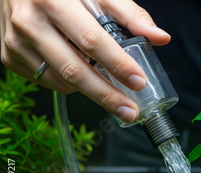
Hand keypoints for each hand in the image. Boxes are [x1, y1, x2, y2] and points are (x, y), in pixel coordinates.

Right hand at [0, 0, 169, 121]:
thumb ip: (129, 14)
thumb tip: (161, 37)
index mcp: (53, 1)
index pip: (92, 41)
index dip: (117, 64)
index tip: (139, 82)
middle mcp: (29, 22)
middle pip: (74, 70)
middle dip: (107, 95)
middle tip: (130, 111)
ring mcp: (15, 42)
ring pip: (60, 81)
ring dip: (90, 90)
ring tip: (111, 90)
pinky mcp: (9, 56)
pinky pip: (47, 80)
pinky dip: (68, 82)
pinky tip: (80, 70)